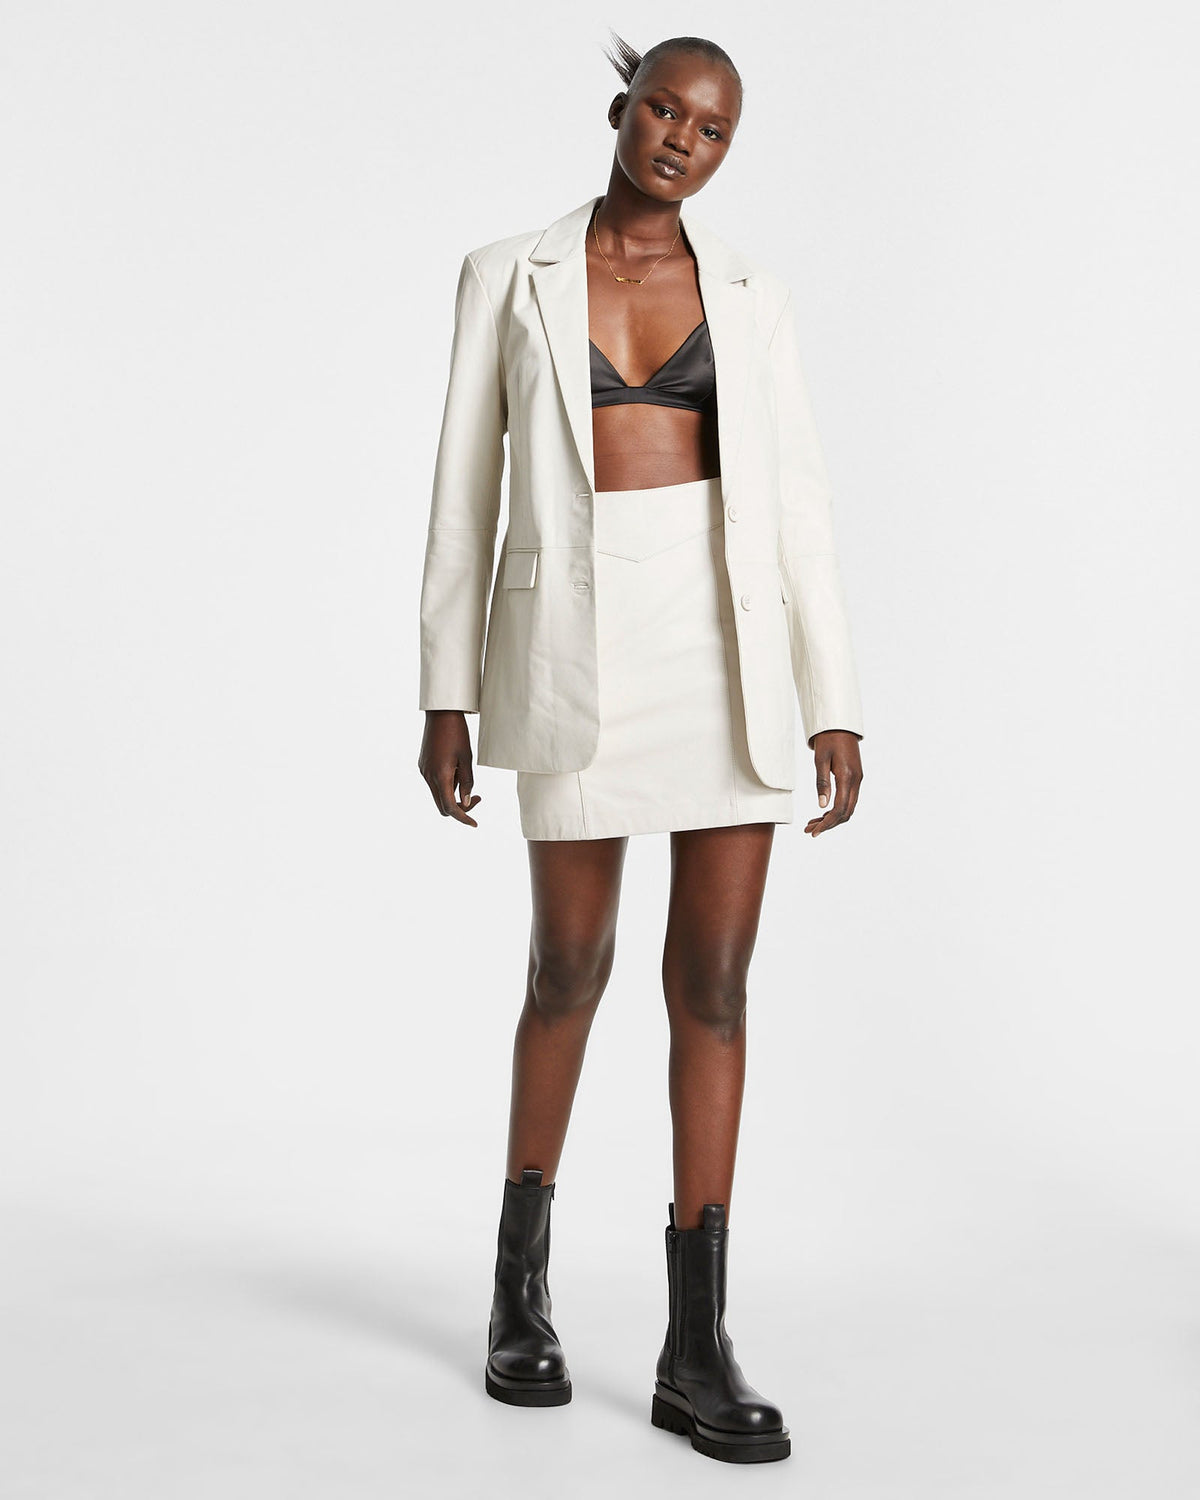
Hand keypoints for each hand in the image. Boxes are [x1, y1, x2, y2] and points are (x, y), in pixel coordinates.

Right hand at [418, 710, 482, 826]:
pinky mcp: (423, 765)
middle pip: (442, 805)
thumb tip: (466, 802)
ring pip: (438, 794)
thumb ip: (467, 782)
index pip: (450, 807)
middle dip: (460, 807)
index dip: (463, 818)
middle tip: (477, 796)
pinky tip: (455, 768)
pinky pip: (434, 782)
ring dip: (453, 793)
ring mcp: (423, 771)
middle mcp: (428, 776)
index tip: (474, 823)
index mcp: (440, 776)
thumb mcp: (467, 758)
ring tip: (464, 772)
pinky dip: (446, 784)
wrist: (440, 713)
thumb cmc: (457, 733)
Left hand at [803, 730, 862, 836]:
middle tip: (810, 830)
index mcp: (847, 777)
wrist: (840, 725)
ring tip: (813, 823)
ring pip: (848, 807)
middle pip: (845, 812)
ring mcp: (857, 779)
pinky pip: (848, 799)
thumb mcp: (820, 760)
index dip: (827, 823)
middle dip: (828, 824)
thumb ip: (822, 783)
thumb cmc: (828, 740)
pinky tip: (823, 812)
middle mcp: (856, 780)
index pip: (839, 809)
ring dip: (832, 818)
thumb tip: (822, 805)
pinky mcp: (855, 777)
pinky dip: (837, 809)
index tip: (814, 831)